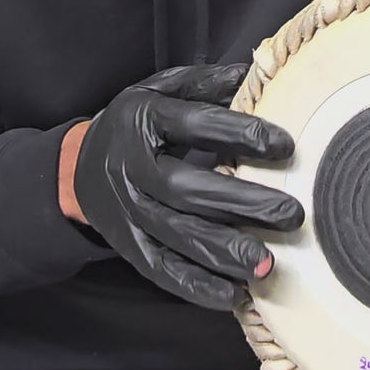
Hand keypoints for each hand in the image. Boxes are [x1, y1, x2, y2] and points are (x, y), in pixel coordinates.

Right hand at [72, 63, 303, 310]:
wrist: (78, 166)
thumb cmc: (137, 124)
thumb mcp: (161, 90)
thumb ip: (206, 84)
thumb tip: (256, 75)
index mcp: (142, 119)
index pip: (195, 125)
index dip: (241, 134)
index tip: (285, 145)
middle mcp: (131, 167)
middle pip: (185, 188)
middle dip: (241, 203)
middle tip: (291, 213)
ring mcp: (126, 210)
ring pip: (176, 235)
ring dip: (224, 252)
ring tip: (269, 264)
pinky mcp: (127, 245)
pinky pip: (161, 269)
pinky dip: (197, 286)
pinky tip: (234, 295)